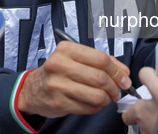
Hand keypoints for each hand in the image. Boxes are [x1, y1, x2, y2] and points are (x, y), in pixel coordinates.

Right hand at [17, 41, 131, 116]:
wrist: (33, 89)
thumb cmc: (58, 72)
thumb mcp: (75, 58)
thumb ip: (101, 62)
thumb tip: (124, 72)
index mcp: (67, 49)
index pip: (101, 59)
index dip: (117, 71)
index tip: (124, 79)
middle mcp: (60, 65)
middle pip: (100, 78)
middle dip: (115, 87)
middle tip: (117, 91)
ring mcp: (58, 85)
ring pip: (97, 95)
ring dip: (107, 99)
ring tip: (106, 98)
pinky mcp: (58, 103)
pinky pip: (88, 108)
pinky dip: (96, 107)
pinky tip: (92, 103)